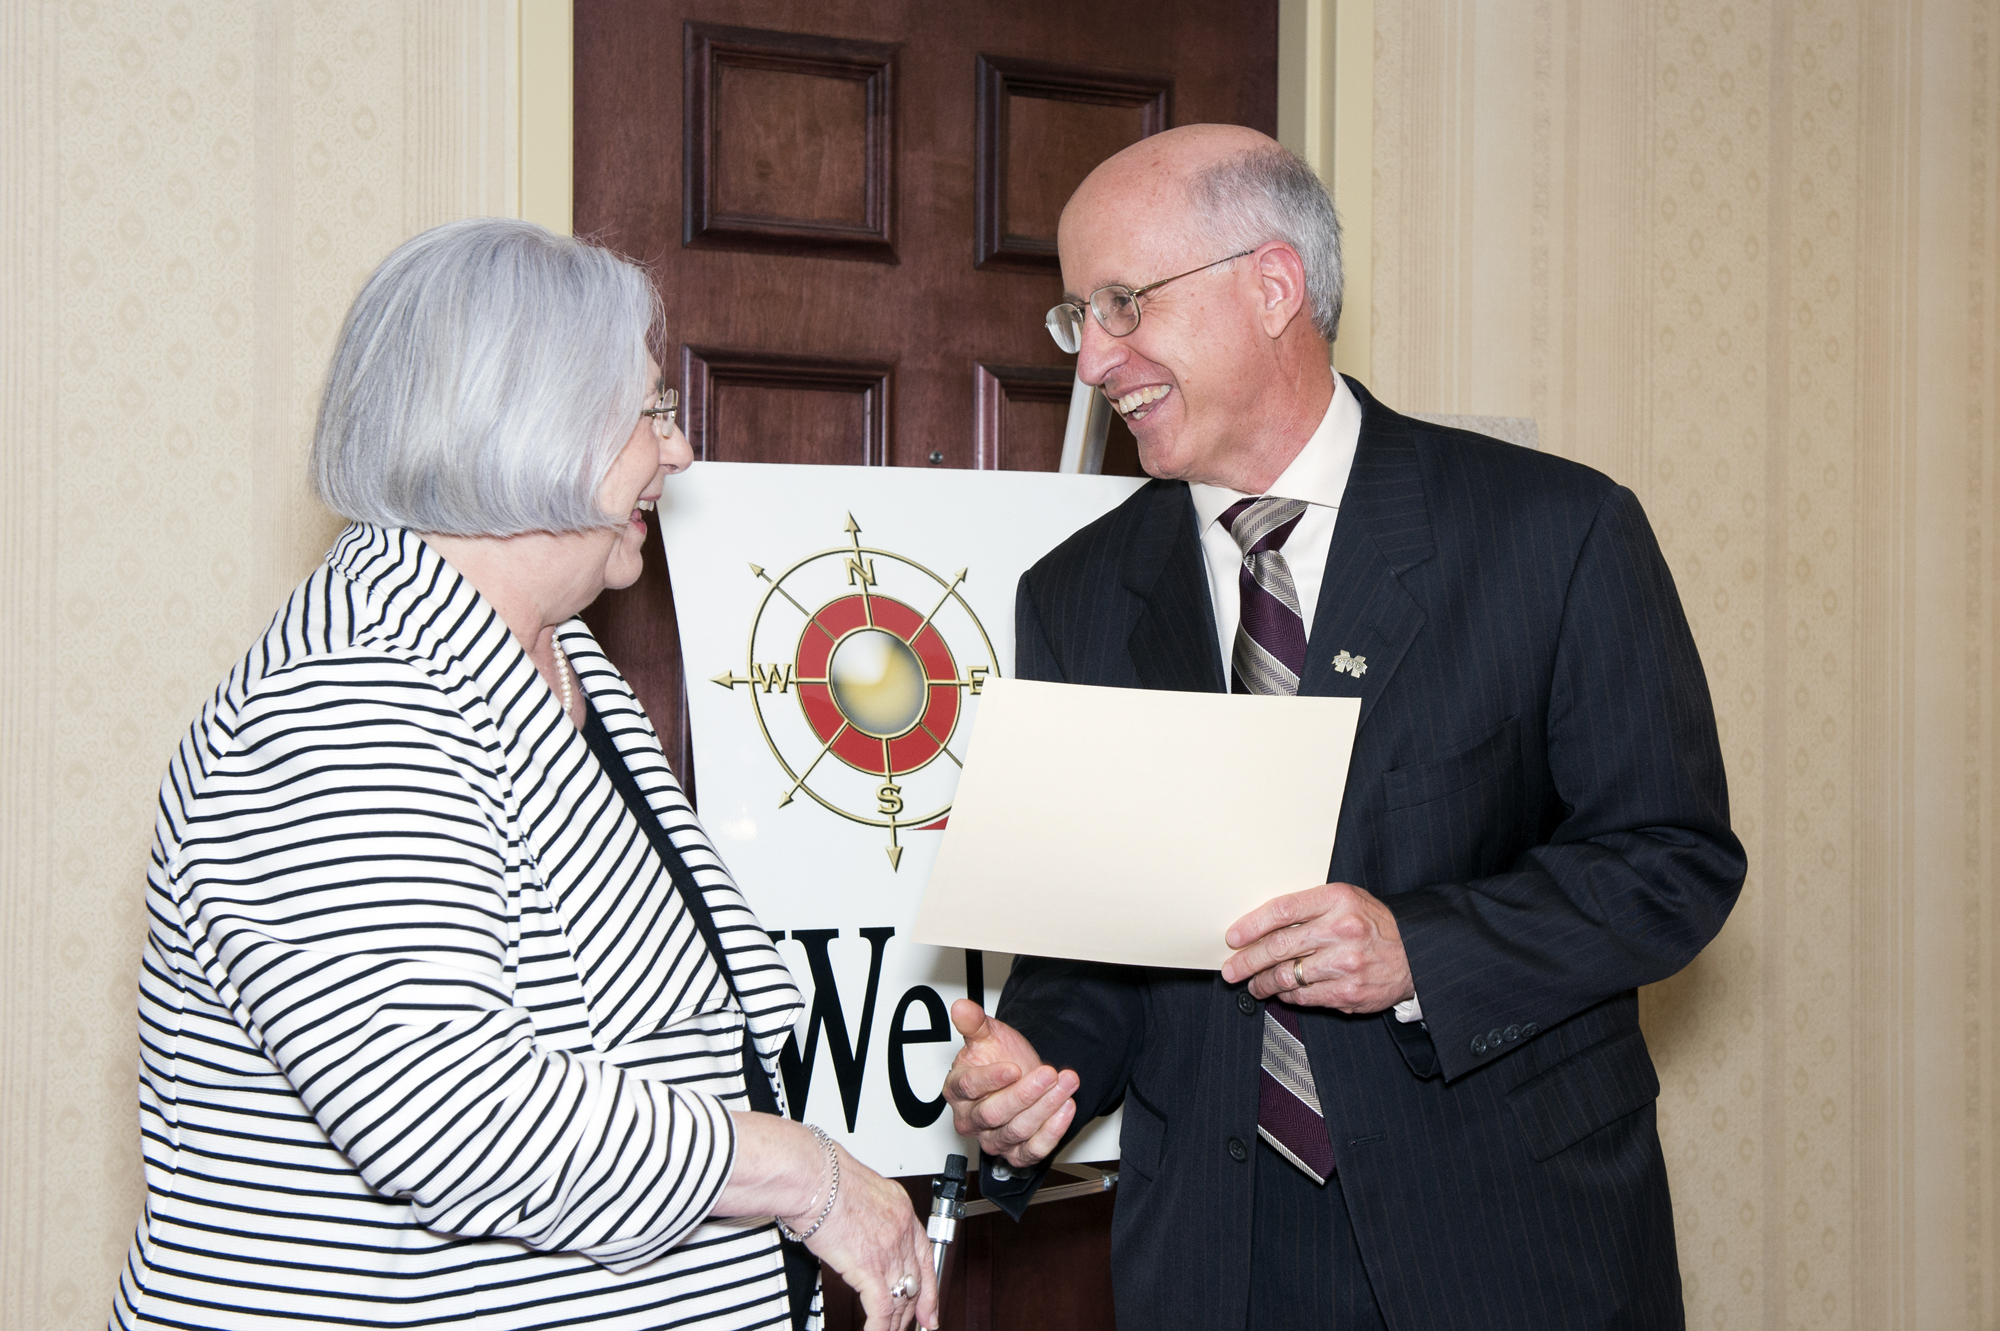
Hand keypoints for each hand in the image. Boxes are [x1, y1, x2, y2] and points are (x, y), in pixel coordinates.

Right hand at [798, 1143, 937, 1330]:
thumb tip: (863, 1226)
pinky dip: (878, 1327)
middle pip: (915, 1282)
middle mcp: (901, 1231)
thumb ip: (870, 1212)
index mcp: (902, 1210)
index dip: (930, 1288)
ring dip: (894, 1322)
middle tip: (913, 1325)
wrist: (815, 1178)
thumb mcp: (862, 1189)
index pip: (926, 1256)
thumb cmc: (827, 1178)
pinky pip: (881, 1309)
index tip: (931, 1308)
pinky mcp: (869, 1268)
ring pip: (900, 1299)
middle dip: (913, 1310)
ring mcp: (888, 1251)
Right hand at [942, 1000, 1078, 1169]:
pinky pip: (1032, 1151)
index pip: (968, 1088)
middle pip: (993, 1114)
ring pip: (1016, 1131)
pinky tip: (1065, 1109)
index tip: (1013, 1067)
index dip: (991, 1079)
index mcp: (957, 1090)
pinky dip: (1052, 1132)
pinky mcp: (1015, 1154)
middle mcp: (971, 1119)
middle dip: (1025, 1094)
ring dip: (1045, 1108)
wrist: (1022, 1075)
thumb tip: (961, 1006)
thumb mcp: (987, 1035)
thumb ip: (974, 1023)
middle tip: (1048, 1074)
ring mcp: (992, 1139)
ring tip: (1065, 1085)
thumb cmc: (1000, 1058)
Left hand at [1220, 882, 1414, 1012]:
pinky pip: (1304, 997)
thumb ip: (1309, 908)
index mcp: (1338, 900)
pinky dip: (1287, 996)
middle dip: (1247, 960)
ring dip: (1262, 983)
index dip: (1252, 925)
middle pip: (1279, 946)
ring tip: (1253, 984)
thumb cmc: (1373, 924)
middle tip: (1231, 969)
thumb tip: (1260, 925)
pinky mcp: (1348, 992)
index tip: (1233, 937)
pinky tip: (1281, 992)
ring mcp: (1345, 964)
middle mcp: (1341, 930)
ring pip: (1286, 976)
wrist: (1414, 954)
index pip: (1283, 910)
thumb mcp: (1346, 900)